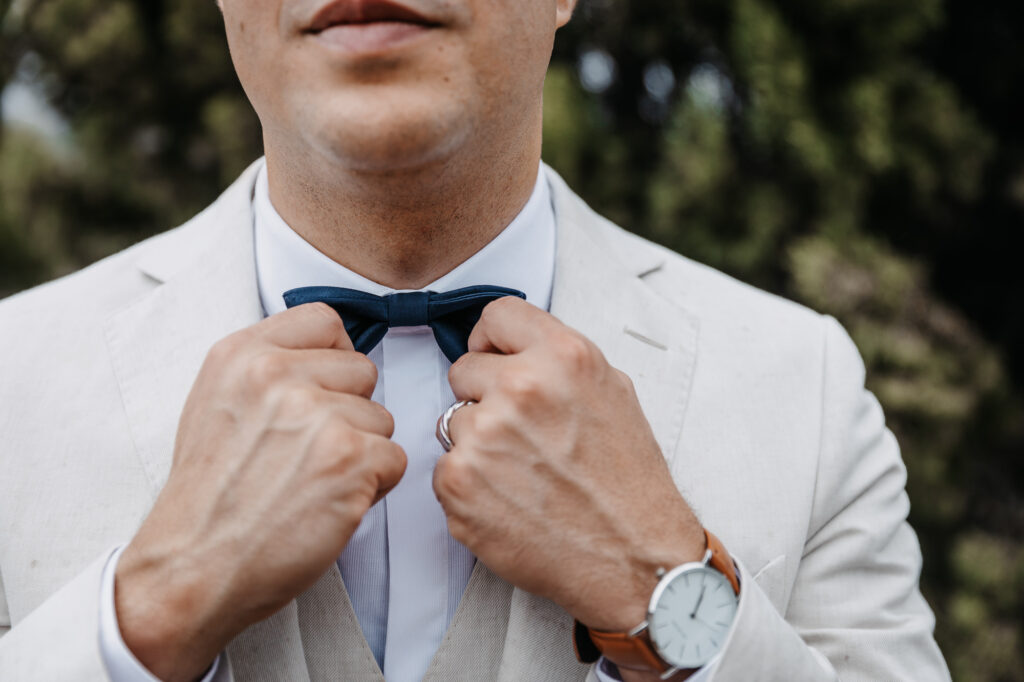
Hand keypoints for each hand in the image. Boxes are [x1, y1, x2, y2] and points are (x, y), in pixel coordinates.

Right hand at [115, 303, 405, 681]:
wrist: (192, 569)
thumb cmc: (209, 498)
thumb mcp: (215, 404)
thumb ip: (267, 369)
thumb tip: (327, 354)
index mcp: (241, 353)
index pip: (325, 322)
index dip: (333, 361)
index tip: (319, 394)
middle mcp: (276, 374)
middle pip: (362, 371)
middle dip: (349, 412)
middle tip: (307, 454)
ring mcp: (316, 414)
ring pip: (381, 418)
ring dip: (361, 453)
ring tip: (311, 482)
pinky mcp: (349, 457)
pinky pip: (394, 458)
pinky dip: (374, 486)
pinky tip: (328, 503)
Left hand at [433, 297, 704, 633]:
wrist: (634, 555)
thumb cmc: (628, 482)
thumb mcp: (612, 391)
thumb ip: (557, 359)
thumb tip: (511, 347)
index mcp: (563, 357)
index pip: (495, 315)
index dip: (493, 340)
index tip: (495, 359)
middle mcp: (520, 388)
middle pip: (463, 369)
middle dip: (484, 396)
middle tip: (522, 433)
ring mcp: (484, 436)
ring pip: (453, 421)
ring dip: (477, 443)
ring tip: (523, 472)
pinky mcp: (458, 482)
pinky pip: (445, 465)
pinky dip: (469, 483)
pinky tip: (509, 499)